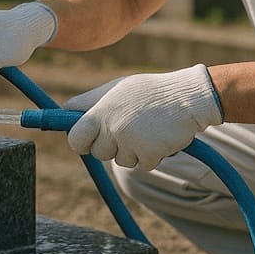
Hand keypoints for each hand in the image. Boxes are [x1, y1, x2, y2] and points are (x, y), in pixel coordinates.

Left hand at [65, 64, 223, 170]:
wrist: (189, 97)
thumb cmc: (150, 92)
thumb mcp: (117, 88)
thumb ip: (91, 101)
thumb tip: (65, 109)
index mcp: (101, 110)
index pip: (75, 139)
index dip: (81, 142)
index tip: (88, 141)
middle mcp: (112, 127)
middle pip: (99, 153)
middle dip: (111, 146)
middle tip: (128, 129)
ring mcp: (130, 142)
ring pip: (121, 161)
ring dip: (133, 151)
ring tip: (147, 129)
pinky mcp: (148, 154)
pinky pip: (142, 165)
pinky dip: (151, 156)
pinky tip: (159, 137)